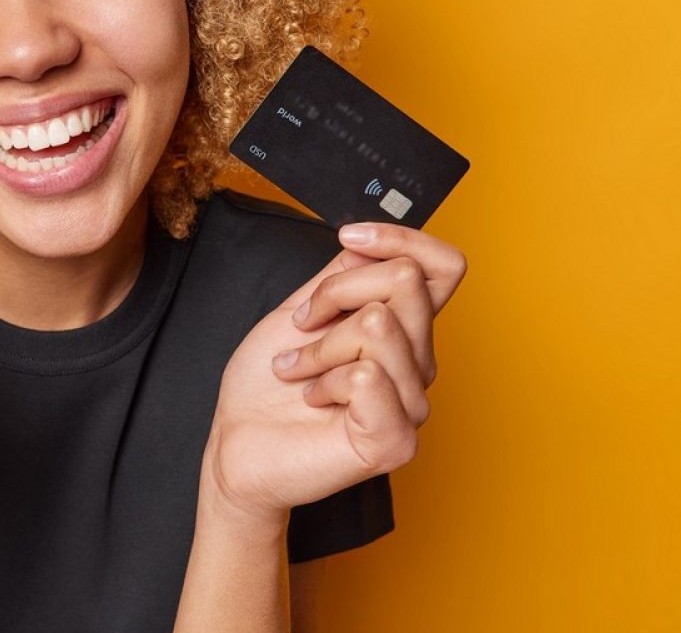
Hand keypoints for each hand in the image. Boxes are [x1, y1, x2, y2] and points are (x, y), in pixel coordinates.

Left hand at [204, 222, 466, 515]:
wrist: (237, 443)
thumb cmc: (266, 387)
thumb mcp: (300, 312)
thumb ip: (341, 275)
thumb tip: (369, 241)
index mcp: (403, 332)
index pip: (443, 267)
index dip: (402, 238)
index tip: (349, 236)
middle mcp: (417, 366)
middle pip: (406, 281)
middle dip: (336, 292)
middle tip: (302, 328)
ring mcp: (412, 405)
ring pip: (380, 325)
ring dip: (320, 346)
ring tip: (302, 373)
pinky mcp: (396, 440)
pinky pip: (367, 375)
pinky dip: (325, 381)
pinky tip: (315, 399)